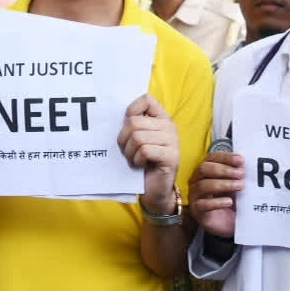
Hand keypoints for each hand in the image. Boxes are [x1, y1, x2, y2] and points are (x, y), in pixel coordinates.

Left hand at [118, 94, 179, 214]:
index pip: (147, 99)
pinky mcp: (171, 156)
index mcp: (161, 119)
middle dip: (123, 140)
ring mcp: (173, 141)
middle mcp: (169, 127)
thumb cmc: (142, 163)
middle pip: (134, 122)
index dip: (131, 110)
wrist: (154, 190)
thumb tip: (116, 115)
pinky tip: (140, 166)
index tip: (127, 124)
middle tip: (127, 151)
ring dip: (129, 153)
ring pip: (138, 137)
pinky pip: (145, 151)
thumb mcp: (136, 141)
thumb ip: (132, 126)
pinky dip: (136, 160)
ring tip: (133, 160)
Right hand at [187, 151, 243, 238]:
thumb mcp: (236, 184)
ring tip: (239, 186)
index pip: (212, 158)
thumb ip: (238, 174)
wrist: (229, 223)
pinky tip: (229, 202)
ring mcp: (194, 196)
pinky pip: (203, 205)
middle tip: (241, 174)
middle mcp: (196, 180)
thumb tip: (245, 164)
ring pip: (203, 185)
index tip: (241, 160)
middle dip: (224, 170)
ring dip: (223, 184)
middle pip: (204, 169)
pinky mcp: (197, 211)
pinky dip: (217, 202)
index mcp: (205, 170)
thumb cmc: (231, 199)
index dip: (226, 157)